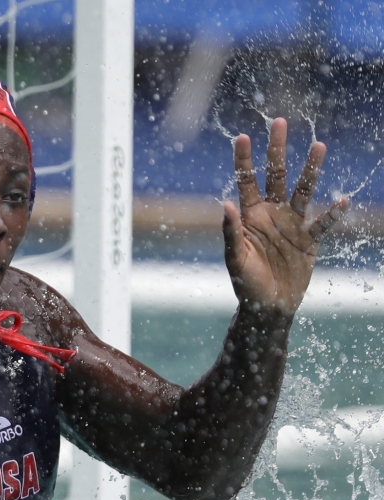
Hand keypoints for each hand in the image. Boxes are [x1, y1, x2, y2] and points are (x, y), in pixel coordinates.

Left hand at [223, 118, 348, 314]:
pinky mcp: (309, 241)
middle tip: (280, 122)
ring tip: (318, 146)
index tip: (242, 136)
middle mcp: (272, 213)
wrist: (268, 306)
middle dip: (278, 150)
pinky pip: (323, 224)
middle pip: (276, 175)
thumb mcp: (235, 258)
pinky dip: (333, 214)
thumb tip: (225, 203)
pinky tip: (343, 201)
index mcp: (250, 215)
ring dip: (310, 170)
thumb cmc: (246, 283)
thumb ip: (231, 231)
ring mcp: (292, 224)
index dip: (244, 159)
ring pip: (303, 191)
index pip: (247, 181)